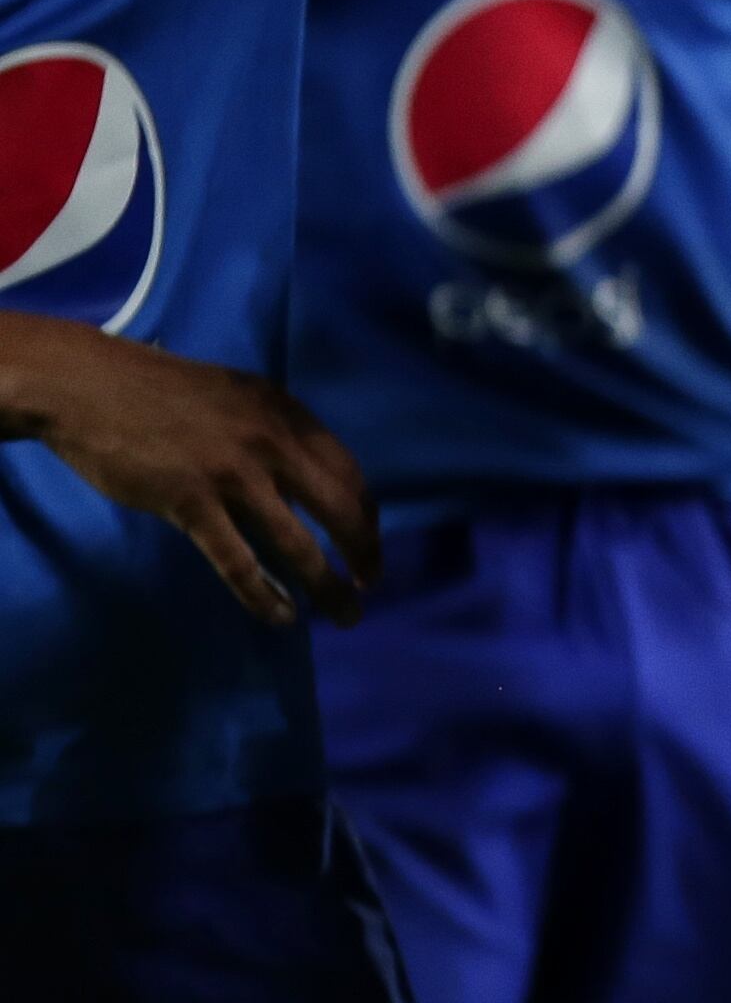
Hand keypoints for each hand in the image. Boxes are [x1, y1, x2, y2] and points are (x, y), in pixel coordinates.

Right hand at [0, 320, 375, 623]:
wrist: (88, 386)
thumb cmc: (159, 392)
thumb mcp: (238, 398)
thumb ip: (273, 432)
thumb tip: (301, 476)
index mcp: (287, 414)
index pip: (348, 472)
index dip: (365, 515)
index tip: (369, 544)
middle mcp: (272, 442)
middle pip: (339, 508)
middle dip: (363, 552)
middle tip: (370, 584)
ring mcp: (232, 473)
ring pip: (296, 543)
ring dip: (326, 585)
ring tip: (345, 615)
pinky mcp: (188, 501)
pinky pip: (236, 560)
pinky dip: (262, 594)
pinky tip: (280, 616)